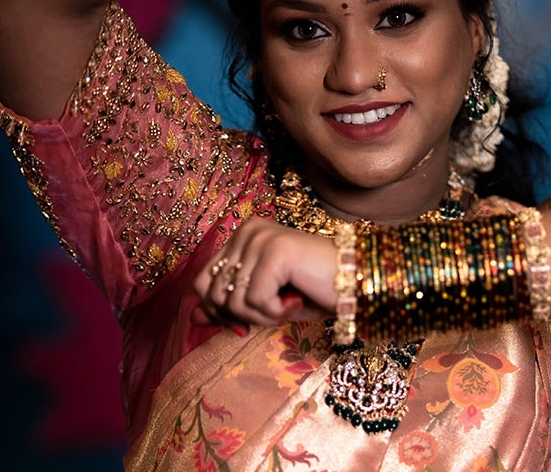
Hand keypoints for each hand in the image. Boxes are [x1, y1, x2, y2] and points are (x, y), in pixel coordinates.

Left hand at [192, 217, 337, 328]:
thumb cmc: (313, 292)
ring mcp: (260, 239)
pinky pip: (255, 301)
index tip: (250, 319)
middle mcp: (247, 231)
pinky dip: (276, 312)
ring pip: (233, 301)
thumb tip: (193, 318)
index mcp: (241, 236)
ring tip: (289, 302)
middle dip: (242, 315)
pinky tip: (297, 299)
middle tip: (276, 309)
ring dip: (263, 315)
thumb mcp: (264, 303)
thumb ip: (228, 307)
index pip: (204, 281)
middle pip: (213, 292)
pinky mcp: (275, 252)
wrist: (357, 282)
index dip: (220, 310)